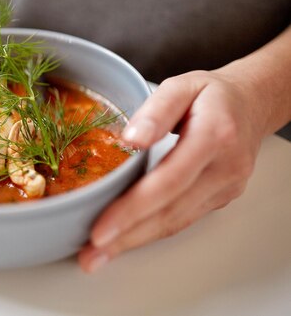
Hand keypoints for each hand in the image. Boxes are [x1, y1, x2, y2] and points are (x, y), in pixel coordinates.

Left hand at [78, 69, 262, 271]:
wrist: (252, 104)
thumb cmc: (211, 94)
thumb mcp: (181, 86)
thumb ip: (156, 110)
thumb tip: (130, 140)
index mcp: (214, 136)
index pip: (168, 180)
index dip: (133, 209)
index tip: (101, 228)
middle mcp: (224, 168)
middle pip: (170, 211)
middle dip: (126, 236)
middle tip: (90, 255)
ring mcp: (224, 188)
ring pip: (176, 222)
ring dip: (134, 242)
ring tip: (98, 255)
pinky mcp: (219, 198)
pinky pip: (182, 219)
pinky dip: (151, 232)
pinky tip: (125, 239)